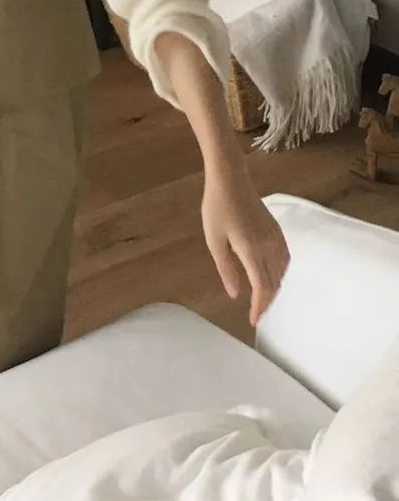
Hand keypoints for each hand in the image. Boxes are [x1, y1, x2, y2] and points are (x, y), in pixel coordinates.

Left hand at [201, 168, 289, 326]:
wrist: (231, 179)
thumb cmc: (217, 208)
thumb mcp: (215, 240)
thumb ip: (226, 268)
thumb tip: (235, 295)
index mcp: (252, 250)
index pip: (263, 287)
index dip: (260, 306)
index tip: (254, 321)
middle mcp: (269, 246)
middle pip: (274, 282)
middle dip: (267, 301)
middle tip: (257, 314)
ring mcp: (276, 237)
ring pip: (282, 271)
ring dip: (274, 287)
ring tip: (262, 299)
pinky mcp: (277, 230)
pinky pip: (284, 258)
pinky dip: (280, 272)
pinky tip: (271, 275)